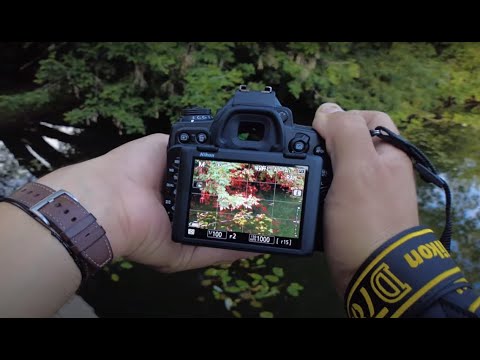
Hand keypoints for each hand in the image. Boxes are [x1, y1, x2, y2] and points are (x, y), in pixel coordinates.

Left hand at [39, 134, 254, 272]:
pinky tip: (256, 247)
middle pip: (212, 214)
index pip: (204, 190)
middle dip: (236, 211)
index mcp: (172, 189)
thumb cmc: (134, 168)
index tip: (247, 184)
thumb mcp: (164, 146)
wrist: (112, 200)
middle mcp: (177, 214)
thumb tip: (211, 140)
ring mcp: (179, 236)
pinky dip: (232, 252)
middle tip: (261, 207)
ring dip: (238, 233)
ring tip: (265, 227)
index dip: (225, 188)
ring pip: (215, 236)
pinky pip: (211, 254)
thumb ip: (188, 145)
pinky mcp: (180, 254)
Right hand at [312, 104, 418, 295]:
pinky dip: (316, 187)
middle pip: (349, 142)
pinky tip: (304, 193)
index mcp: (389, 153)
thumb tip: (326, 109)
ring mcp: (364, 192)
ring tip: (300, 175)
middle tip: (307, 157)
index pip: (368, 117)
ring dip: (317, 166)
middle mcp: (379, 170)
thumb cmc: (367, 219)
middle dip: (325, 144)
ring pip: (336, 166)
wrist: (371, 275)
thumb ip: (346, 132)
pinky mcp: (349, 212)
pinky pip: (330, 189)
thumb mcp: (358, 169)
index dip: (343, 118)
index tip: (321, 134)